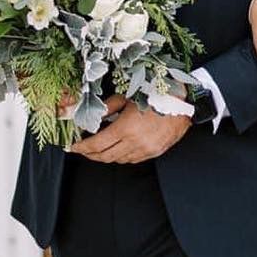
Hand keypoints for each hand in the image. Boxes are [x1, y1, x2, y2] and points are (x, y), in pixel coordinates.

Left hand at [69, 98, 190, 163]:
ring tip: (98, 149)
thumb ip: (107, 108)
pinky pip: (132, 160)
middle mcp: (135, 143)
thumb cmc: (155, 95)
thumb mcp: (127, 97)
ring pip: (118, 160)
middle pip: (105, 157)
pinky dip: (121, 156)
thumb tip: (91, 116)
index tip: (73, 146)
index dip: (82, 147)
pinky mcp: (154, 152)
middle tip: (82, 149)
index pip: (96, 145)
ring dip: (105, 156)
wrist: (183, 103)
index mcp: (125, 128)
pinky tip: (118, 149)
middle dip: (90, 155)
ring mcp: (145, 150)